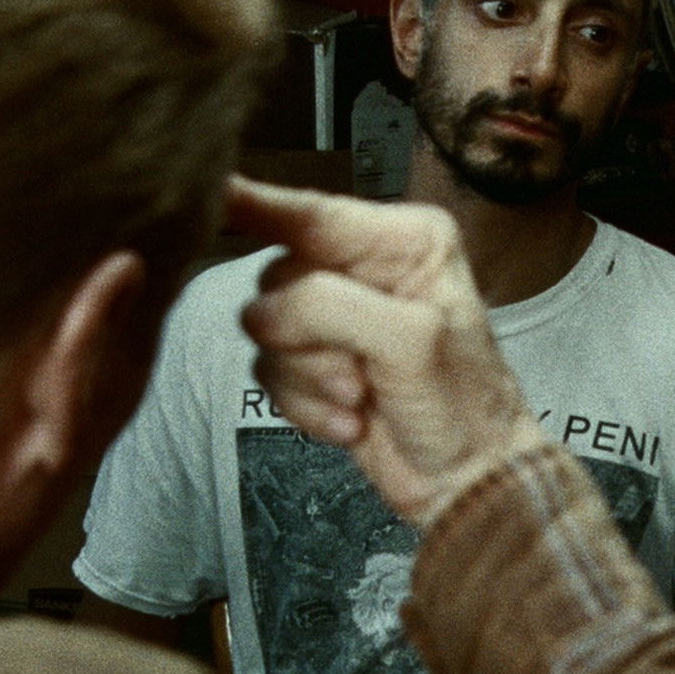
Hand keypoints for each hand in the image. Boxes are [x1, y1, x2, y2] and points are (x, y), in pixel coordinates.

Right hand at [224, 176, 544, 527]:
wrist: (465, 482)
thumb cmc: (465, 408)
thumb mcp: (408, 341)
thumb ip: (330, 306)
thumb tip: (266, 307)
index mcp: (405, 240)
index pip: (312, 212)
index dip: (255, 204)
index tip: (208, 191)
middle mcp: (367, 267)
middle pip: (279, 277)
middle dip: (308, 336)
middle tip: (357, 371)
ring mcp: (339, 314)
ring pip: (265, 327)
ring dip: (307, 376)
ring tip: (359, 395)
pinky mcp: (316, 360)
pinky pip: (268, 369)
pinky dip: (303, 404)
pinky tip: (350, 418)